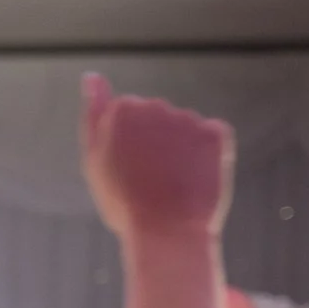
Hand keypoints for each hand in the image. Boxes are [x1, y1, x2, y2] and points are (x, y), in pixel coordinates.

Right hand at [79, 73, 233, 243]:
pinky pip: (209, 137)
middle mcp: (157, 105)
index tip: (124, 168)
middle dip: (152, 142)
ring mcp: (189, 118)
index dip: (124, 143)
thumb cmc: (123, 201)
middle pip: (155, 118)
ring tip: (170, 184)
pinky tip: (192, 178)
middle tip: (146, 179)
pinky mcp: (216, 133)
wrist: (167, 230)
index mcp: (123, 109)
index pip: (125, 115)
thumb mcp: (94, 159)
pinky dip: (203, 155)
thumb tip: (92, 76)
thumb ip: (93, 113)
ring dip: (178, 150)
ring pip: (182, 129)